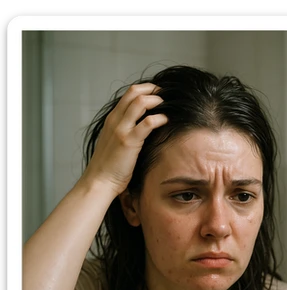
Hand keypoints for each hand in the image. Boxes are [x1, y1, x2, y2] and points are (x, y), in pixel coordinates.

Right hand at [80, 83, 167, 197]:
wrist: (99, 182)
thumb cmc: (109, 167)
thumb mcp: (114, 143)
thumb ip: (124, 131)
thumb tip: (143, 127)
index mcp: (112, 119)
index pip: (129, 94)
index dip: (145, 90)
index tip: (158, 95)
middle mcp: (115, 120)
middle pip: (134, 91)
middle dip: (153, 90)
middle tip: (166, 96)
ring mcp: (121, 129)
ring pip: (140, 102)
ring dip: (157, 100)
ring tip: (168, 107)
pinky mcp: (129, 141)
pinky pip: (148, 122)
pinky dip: (160, 118)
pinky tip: (166, 121)